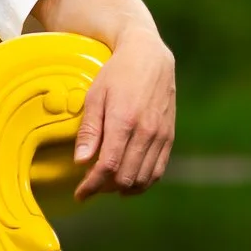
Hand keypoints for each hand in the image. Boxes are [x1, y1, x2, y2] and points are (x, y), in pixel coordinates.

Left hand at [73, 28, 175, 199]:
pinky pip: (158, 170)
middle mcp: (146, 131)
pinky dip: (143, 182)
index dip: (92, 185)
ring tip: (107, 184)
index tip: (80, 194)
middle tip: (90, 186)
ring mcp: (161, 135)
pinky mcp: (169, 136)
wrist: (149, 56)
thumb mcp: (95, 96)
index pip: (108, 166)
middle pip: (126, 177)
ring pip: (143, 178)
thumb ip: (89, 130)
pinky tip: (129, 182)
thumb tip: (81, 161)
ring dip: (123, 188)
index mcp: (124, 121)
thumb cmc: (116, 74)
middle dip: (105, 188)